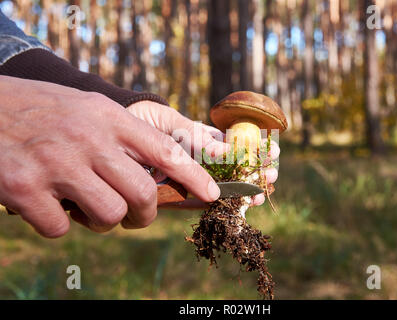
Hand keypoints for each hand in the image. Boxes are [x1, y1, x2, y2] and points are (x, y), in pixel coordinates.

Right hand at [0, 76, 220, 236]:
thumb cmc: (44, 111)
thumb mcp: (90, 109)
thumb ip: (125, 136)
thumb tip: (163, 170)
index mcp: (109, 117)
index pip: (166, 150)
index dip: (194, 176)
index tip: (212, 194)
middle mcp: (88, 139)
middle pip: (142, 194)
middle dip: (145, 214)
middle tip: (136, 216)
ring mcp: (57, 165)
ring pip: (108, 215)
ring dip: (101, 220)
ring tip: (85, 206)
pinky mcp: (25, 189)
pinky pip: (62, 228)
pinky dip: (59, 223)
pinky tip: (46, 203)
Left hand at [127, 101, 279, 207]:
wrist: (108, 130)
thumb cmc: (141, 118)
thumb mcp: (171, 121)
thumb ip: (195, 136)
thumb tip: (225, 150)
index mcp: (199, 139)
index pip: (233, 146)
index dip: (253, 150)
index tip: (272, 152)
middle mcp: (195, 160)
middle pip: (231, 168)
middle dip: (253, 172)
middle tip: (271, 176)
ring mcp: (184, 178)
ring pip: (218, 187)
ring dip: (241, 191)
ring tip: (259, 194)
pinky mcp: (169, 195)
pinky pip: (194, 202)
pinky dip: (214, 205)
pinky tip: (236, 205)